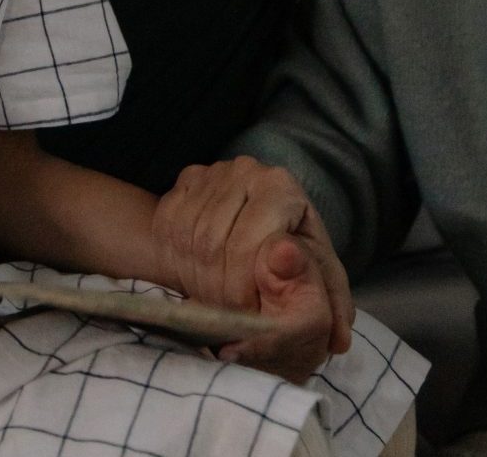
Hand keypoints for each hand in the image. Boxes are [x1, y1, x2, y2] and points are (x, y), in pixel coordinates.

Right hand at [153, 157, 352, 356]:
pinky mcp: (180, 186)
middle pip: (213, 242)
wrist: (262, 251)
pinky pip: (166, 230)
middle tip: (232, 316)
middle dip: (219, 291)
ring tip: (220, 301)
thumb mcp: (320, 287)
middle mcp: (244, 170)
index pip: (246, 243)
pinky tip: (201, 278)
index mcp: (281, 186)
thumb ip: (320, 287)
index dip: (243, 290)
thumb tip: (283, 257)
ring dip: (198, 282)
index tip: (251, 315)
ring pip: (187, 239)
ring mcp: (209, 175)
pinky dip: (177, 265)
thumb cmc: (299, 271)